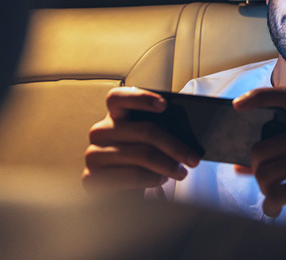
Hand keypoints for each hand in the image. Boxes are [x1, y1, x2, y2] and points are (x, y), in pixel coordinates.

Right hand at [81, 87, 200, 195]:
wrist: (123, 188)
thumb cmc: (141, 160)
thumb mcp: (151, 141)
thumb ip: (161, 130)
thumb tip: (186, 134)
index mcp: (115, 115)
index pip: (118, 97)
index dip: (140, 98)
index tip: (164, 105)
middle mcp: (101, 131)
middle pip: (144, 130)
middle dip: (175, 146)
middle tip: (193, 159)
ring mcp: (94, 154)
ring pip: (140, 155)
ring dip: (167, 165)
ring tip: (180, 172)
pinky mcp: (91, 177)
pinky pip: (131, 176)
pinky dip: (151, 179)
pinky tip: (160, 179)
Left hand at [233, 87, 285, 218]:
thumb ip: (279, 155)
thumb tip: (239, 166)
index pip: (284, 97)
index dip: (258, 97)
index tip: (238, 105)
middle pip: (260, 148)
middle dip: (256, 170)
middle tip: (266, 182)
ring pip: (265, 173)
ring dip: (264, 190)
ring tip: (272, 197)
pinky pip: (277, 194)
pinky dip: (270, 205)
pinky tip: (275, 209)